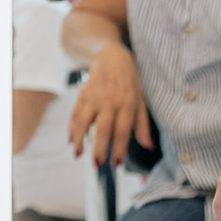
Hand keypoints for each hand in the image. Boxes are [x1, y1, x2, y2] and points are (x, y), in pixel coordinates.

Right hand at [67, 44, 152, 166]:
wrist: (112, 57)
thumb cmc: (129, 83)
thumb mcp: (141, 101)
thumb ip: (142, 125)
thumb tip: (149, 146)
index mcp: (127, 104)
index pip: (123, 130)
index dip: (120, 148)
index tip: (117, 163)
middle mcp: (110, 101)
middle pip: (104, 127)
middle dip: (100, 147)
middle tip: (98, 163)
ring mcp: (94, 97)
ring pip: (85, 120)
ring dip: (80, 138)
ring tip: (78, 154)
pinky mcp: (82, 94)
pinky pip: (75, 113)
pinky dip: (72, 127)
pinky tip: (71, 140)